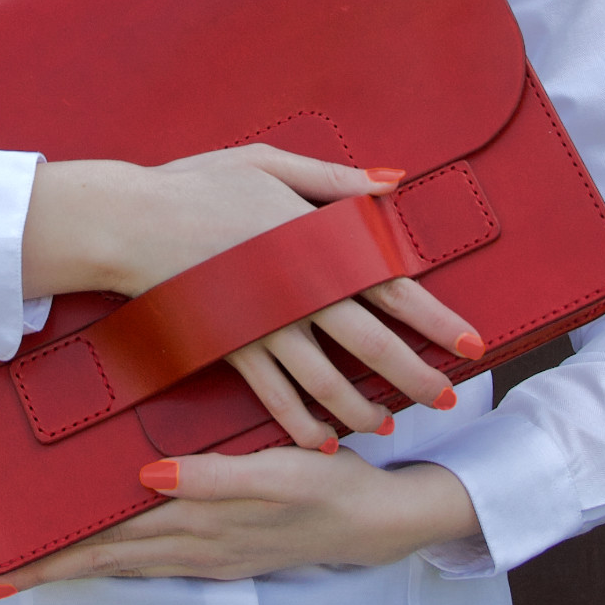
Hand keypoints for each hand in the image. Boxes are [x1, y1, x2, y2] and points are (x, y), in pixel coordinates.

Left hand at [0, 447, 479, 593]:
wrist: (378, 518)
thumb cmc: (327, 484)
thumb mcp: (276, 471)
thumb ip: (214, 476)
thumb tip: (148, 478)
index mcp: (199, 526)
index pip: (112, 544)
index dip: (59, 556)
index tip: (7, 569)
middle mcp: (197, 546)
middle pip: (112, 560)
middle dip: (56, 570)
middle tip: (2, 580)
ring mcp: (212, 553)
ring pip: (133, 562)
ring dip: (86, 566)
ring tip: (43, 569)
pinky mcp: (228, 547)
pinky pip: (160, 559)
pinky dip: (126, 559)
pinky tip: (118, 551)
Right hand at [22, 145, 483, 446]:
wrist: (132, 223)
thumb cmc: (200, 183)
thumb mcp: (269, 163)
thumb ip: (334, 177)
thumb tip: (394, 181)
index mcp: (315, 242)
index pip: (391, 286)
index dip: (435, 318)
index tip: (472, 344)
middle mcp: (298, 292)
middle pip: (371, 344)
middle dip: (414, 376)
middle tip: (446, 399)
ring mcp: (265, 326)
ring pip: (327, 382)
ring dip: (363, 408)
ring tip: (388, 425)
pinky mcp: (233, 347)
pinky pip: (274, 396)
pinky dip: (301, 425)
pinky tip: (321, 441)